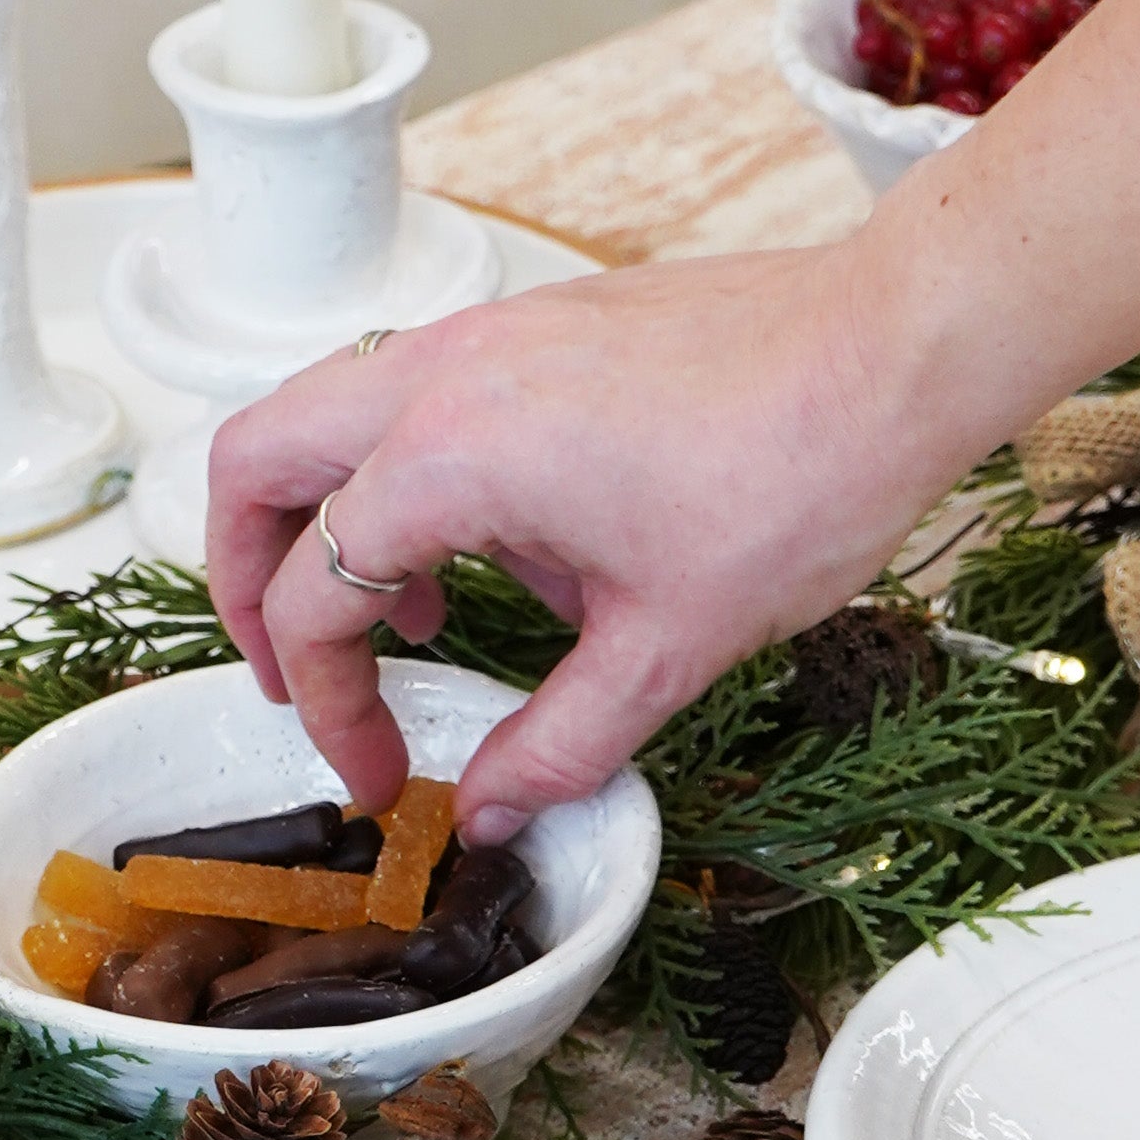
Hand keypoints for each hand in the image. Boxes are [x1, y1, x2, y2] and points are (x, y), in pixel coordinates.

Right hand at [205, 241, 972, 839]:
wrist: (895, 348)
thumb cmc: (799, 472)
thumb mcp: (670, 648)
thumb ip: (558, 744)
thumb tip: (492, 815)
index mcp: (450, 457)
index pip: (319, 596)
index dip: (331, 707)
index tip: (378, 774)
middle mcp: (442, 376)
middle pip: (256, 463)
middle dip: (243, 576)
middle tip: (292, 672)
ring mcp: (486, 335)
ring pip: (324, 412)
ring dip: (322, 517)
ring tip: (402, 619)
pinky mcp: (535, 325)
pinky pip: (409, 392)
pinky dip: (398, 471)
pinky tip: (494, 549)